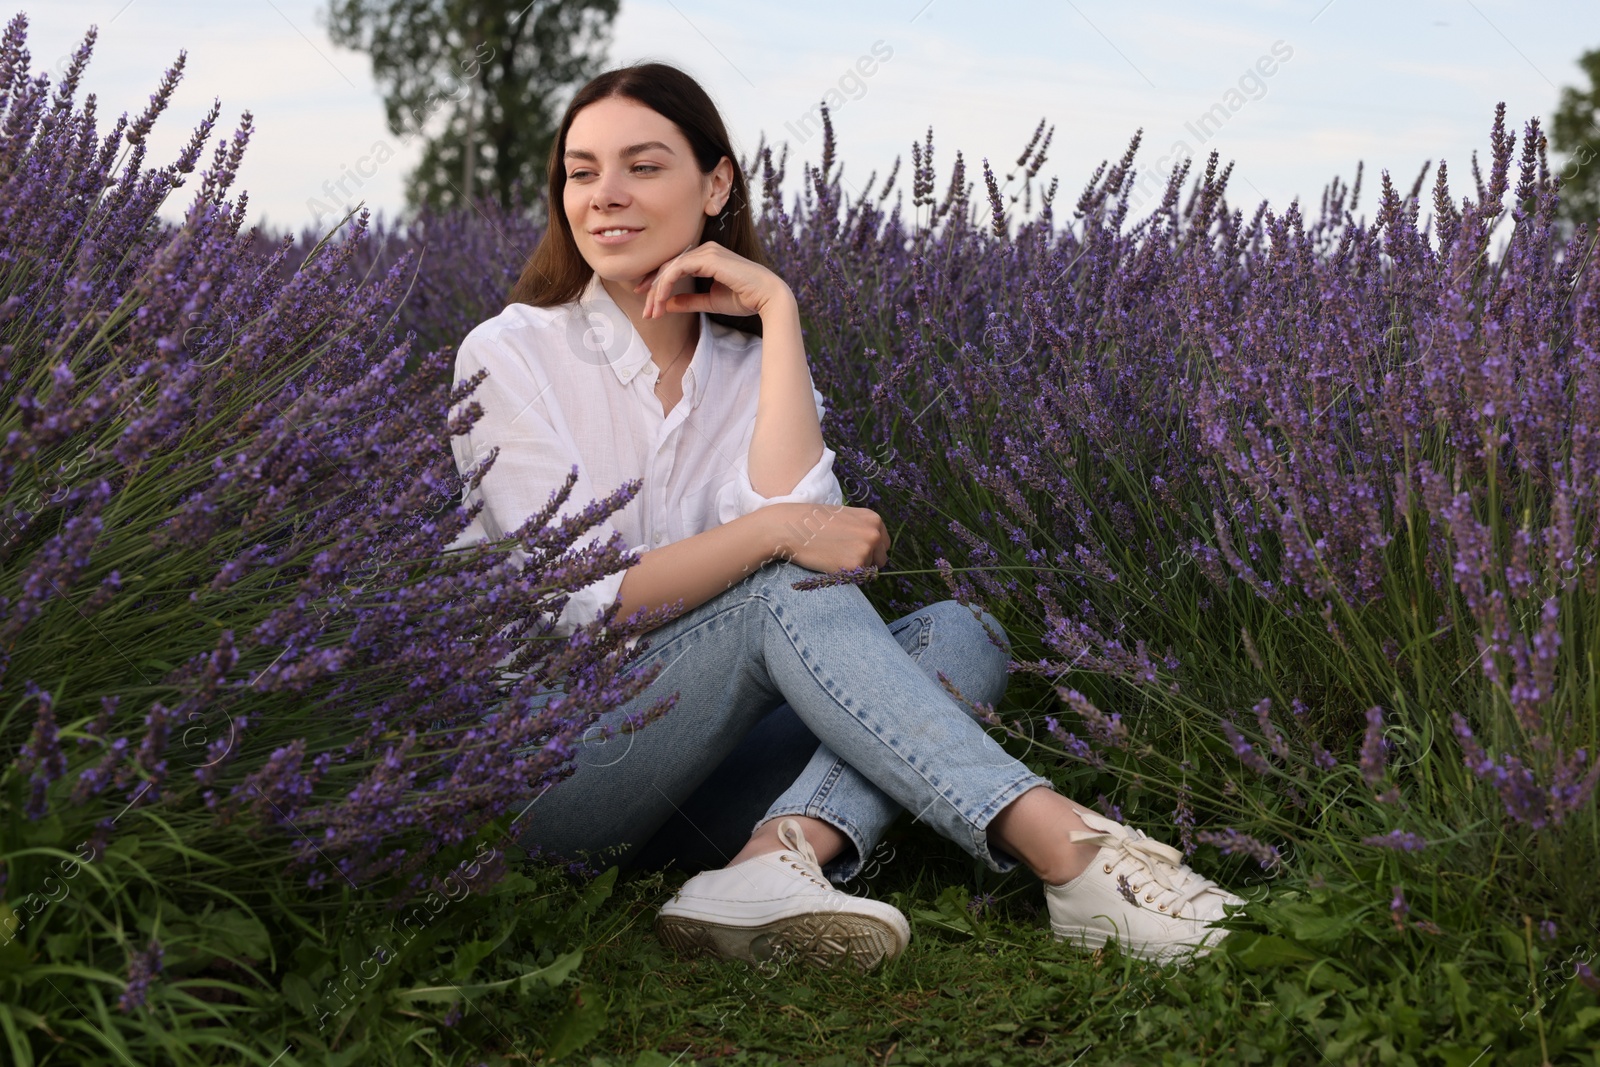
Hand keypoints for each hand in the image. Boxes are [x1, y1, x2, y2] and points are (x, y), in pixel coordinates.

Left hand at [634, 241, 794, 321]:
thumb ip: (689, 302)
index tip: (649, 304)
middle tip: (647, 313)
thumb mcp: (710, 302)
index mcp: (706, 257)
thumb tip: (667, 305)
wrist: (766, 297)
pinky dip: (666, 284)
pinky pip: (677, 269)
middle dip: (653, 291)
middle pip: (668, 267)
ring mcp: (706, 251)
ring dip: (657, 291)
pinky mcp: (708, 257)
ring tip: (652, 311)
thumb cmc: (744, 299)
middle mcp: (705, 250)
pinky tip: (661, 299)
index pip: (674, 268)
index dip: (657, 285)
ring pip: (670, 268)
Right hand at [763, 502, 889, 572]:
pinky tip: (829, 562)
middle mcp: (874, 533)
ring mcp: (866, 549)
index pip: (884, 544)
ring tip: (832, 555)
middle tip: (842, 556)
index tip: (853, 550)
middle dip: (866, 562)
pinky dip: (845, 575)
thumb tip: (872, 548)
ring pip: (868, 570)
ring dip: (854, 568)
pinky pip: (857, 578)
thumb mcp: (844, 517)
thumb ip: (861, 529)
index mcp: (873, 519)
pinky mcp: (855, 565)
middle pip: (881, 559)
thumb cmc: (812, 521)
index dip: (870, 550)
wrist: (790, 527)